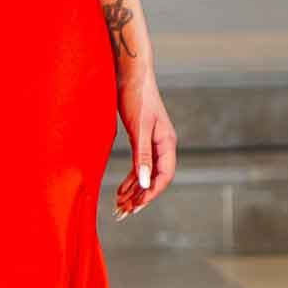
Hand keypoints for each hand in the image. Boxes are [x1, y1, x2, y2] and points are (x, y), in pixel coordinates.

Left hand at [115, 70, 176, 218]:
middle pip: (155, 178)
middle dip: (141, 197)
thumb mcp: (139, 129)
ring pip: (146, 174)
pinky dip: (130, 179)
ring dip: (134, 191)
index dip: (151, 193)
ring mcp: (153, 143)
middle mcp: (163, 145)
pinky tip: (121, 189)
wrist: (131, 74)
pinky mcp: (143, 139)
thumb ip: (142, 156)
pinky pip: (140, 165)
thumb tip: (144, 183)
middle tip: (124, 213)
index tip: (136, 207)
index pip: (164, 176)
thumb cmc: (137, 97)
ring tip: (120, 205)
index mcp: (167, 143)